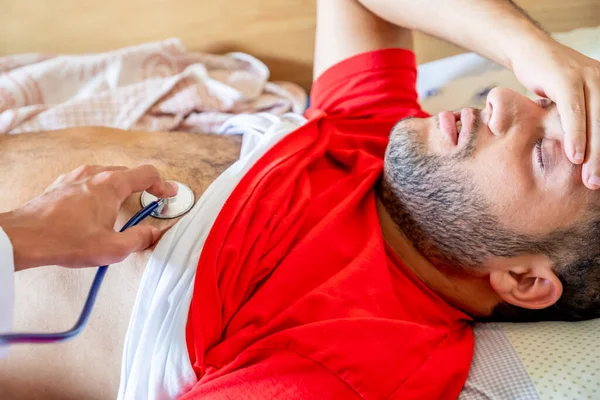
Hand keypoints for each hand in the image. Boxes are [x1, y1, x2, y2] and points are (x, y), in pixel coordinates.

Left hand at [0, 165, 177, 270]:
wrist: (24, 238)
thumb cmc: (65, 240)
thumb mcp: (113, 248)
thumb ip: (140, 239)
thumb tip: (154, 234)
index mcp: (111, 185)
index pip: (147, 174)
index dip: (163, 184)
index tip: (169, 194)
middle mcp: (95, 174)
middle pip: (128, 173)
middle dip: (143, 187)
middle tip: (151, 202)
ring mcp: (76, 177)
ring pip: (108, 176)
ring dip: (121, 188)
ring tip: (124, 207)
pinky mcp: (61, 185)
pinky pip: (89, 181)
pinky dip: (101, 191)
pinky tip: (96, 208)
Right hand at [511, 41, 599, 188]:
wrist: (529, 50)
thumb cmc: (550, 80)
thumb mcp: (571, 102)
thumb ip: (582, 121)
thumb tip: (581, 154)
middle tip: (598, 184)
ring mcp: (588, 78)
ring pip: (596, 122)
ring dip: (594, 154)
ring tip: (591, 179)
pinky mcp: (566, 78)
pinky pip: (573, 112)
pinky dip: (575, 135)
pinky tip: (574, 155)